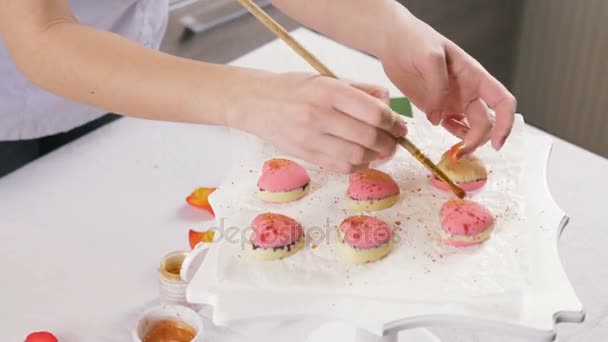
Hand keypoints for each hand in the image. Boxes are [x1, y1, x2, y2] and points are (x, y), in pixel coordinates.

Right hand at [228, 72, 405, 172]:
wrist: (255, 102)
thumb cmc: (294, 89)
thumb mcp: (326, 78)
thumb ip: (360, 90)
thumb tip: (389, 106)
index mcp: (328, 91)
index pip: (375, 113)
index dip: (395, 123)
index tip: (400, 126)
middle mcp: (319, 115)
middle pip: (370, 137)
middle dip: (390, 142)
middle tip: (395, 141)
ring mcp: (311, 138)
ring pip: (358, 156)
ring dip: (376, 157)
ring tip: (379, 150)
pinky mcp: (305, 154)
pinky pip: (341, 167)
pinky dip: (358, 165)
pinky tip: (360, 157)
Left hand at [378, 13, 515, 154]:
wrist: (393, 42)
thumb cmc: (415, 40)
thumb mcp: (429, 56)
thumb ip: (437, 85)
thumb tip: (439, 116)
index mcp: (474, 76)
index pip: (502, 101)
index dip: (505, 123)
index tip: (497, 142)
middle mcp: (468, 91)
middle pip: (485, 122)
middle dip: (477, 140)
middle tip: (460, 154)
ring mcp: (453, 101)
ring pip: (470, 128)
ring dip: (467, 143)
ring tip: (454, 155)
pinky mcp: (436, 108)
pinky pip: (451, 127)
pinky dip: (453, 139)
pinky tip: (447, 144)